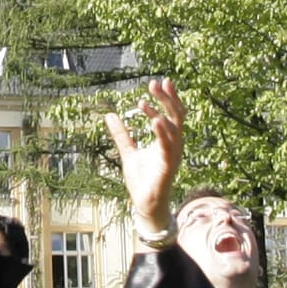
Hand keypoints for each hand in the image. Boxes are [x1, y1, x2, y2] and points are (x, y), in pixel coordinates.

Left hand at [104, 79, 184, 235]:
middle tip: (154, 83)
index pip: (171, 114)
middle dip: (167, 99)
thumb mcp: (128, 152)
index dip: (166, 97)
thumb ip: (122, 134)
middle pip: (176, 116)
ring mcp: (173, 155)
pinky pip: (168, 148)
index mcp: (167, 140)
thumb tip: (110, 115)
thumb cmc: (142, 179)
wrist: (145, 204)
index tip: (155, 83)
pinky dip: (163, 134)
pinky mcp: (168, 167)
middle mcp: (174, 145)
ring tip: (146, 101)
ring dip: (161, 114)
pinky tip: (155, 121)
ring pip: (174, 130)